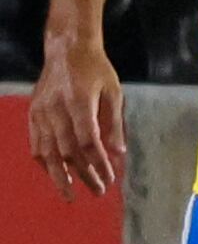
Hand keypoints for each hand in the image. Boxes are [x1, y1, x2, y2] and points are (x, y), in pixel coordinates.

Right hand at [27, 30, 123, 200]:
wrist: (67, 49)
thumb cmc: (96, 70)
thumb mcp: (114, 92)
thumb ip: (115, 123)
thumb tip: (118, 153)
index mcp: (78, 102)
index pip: (88, 142)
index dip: (99, 163)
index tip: (110, 179)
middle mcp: (56, 109)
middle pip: (68, 150)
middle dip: (84, 175)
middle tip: (98, 192)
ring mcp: (41, 112)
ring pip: (48, 151)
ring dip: (59, 175)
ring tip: (70, 194)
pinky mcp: (33, 113)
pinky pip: (36, 143)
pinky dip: (45, 161)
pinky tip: (55, 174)